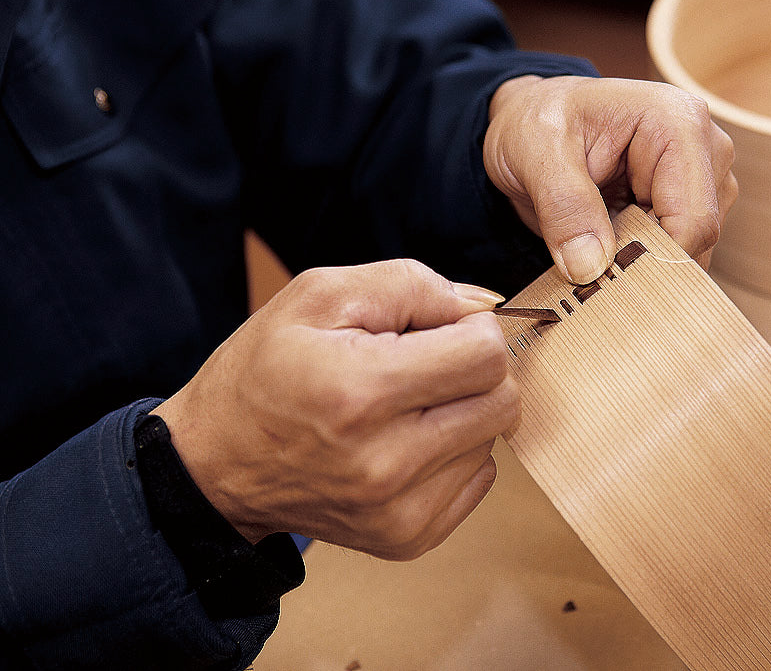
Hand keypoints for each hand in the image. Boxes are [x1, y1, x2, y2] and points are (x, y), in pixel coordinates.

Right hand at [153, 260, 513, 559]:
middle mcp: (385, 462)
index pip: (486, 355)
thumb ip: (412, 286)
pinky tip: (406, 441)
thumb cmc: (264, 370)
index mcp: (361, 391)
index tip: (438, 327)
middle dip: (475, 368)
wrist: (214, 465)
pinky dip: (454, 452)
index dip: (472, 327)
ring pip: (492, 438)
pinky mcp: (406, 538)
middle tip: (424, 361)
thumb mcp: (319, 295)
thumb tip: (483, 305)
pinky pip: (478, 478)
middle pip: (503, 400)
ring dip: (462, 411)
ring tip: (404, 404)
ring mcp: (398, 510)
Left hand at [484, 75, 737, 283]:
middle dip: (644, 259)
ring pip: (691, 250)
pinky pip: (678, 250)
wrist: (533, 121)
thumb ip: (565, 207)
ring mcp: (703, 177)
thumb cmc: (536, 122)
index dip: (652, 258)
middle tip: (586, 257)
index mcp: (679, 123)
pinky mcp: (690, 201)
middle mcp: (706, 148)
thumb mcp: (535, 153)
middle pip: (698, 237)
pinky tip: (606, 240)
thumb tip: (590, 267)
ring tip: (592, 238)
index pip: (694, 219)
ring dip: (641, 260)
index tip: (600, 273)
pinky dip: (641, 258)